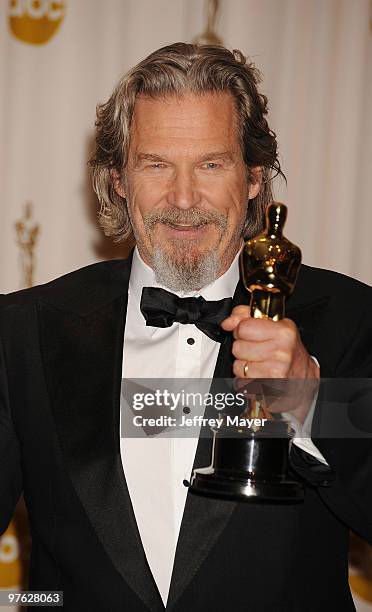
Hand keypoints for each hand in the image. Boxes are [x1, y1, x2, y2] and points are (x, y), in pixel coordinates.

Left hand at [221, 305, 319, 422]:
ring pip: (238, 366)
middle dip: (243, 349)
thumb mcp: (274, 326)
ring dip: (244, 367)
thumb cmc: (288, 352)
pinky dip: (246, 381)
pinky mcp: (268, 389)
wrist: (304, 379)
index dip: (242, 330)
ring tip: (259, 364)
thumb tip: (228, 322)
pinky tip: (259, 376)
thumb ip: (247, 317)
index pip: (244, 327)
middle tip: (257, 351)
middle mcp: (281, 352)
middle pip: (238, 347)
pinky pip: (242, 382)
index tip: (250, 334)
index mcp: (283, 332)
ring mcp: (276, 371)